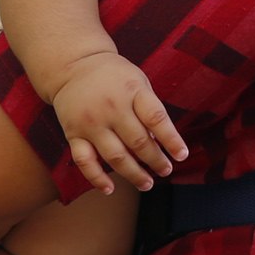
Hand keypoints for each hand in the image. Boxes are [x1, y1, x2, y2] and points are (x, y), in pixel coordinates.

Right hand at [47, 50, 187, 194]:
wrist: (73, 66)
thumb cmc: (113, 77)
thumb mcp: (137, 82)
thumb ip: (148, 110)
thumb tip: (159, 144)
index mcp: (132, 91)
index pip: (156, 118)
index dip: (171, 139)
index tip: (181, 156)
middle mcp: (111, 107)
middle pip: (138, 142)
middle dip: (155, 161)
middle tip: (165, 170)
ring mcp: (91, 122)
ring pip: (115, 156)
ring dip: (134, 174)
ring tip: (147, 184)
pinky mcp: (73, 133)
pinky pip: (84, 161)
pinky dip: (96, 177)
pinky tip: (110, 189)